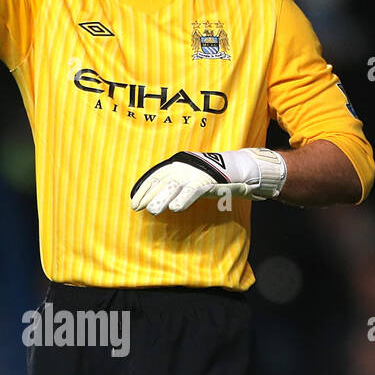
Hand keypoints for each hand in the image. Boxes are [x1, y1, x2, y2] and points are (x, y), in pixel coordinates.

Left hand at [130, 148, 286, 213]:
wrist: (240, 169)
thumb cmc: (212, 177)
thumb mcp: (190, 178)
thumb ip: (175, 185)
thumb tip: (156, 199)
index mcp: (179, 163)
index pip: (156, 175)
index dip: (144, 188)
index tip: (134, 201)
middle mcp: (185, 166)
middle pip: (162, 180)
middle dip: (148, 194)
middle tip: (137, 208)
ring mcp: (197, 173)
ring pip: (175, 185)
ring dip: (162, 198)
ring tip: (152, 211)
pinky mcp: (209, 181)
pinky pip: (194, 190)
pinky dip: (184, 199)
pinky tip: (175, 209)